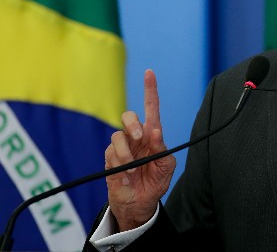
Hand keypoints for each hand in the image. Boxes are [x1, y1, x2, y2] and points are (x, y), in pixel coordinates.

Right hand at [104, 69, 175, 231]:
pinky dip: (121, 163)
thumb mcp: (166, 167)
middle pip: (128, 116)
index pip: (151, 108)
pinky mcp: (110, 158)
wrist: (139, 204)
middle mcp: (136, 137)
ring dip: (126, 152)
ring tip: (133, 168)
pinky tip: (127, 174)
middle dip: (132, 123)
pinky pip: (111, 152)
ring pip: (117, 135)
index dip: (150, 90)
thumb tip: (155, 131)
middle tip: (140, 137)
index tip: (149, 72)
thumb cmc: (154, 183)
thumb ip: (162, 149)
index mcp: (152, 136)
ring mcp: (122, 147)